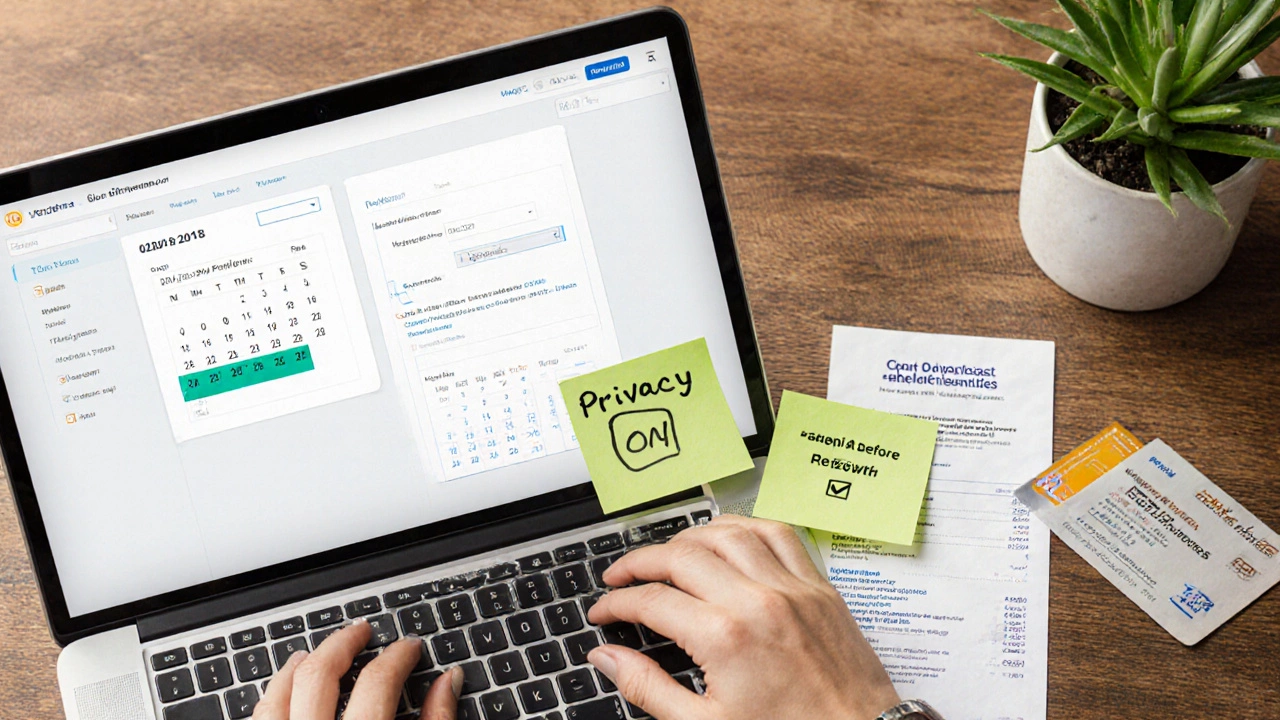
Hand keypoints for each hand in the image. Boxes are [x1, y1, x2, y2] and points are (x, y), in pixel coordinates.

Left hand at [251, 620, 461, 719]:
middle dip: (341, 644)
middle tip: (361, 630)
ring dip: (295, 667)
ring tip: (312, 653)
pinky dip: (270, 698)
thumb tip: (449, 682)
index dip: (398, 657)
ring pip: (276, 695)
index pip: (377, 682)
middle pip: (319, 676)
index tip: (407, 648)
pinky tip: (280, 692)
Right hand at [586, 515, 898, 719]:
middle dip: (639, 563)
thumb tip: (608, 658)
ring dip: (687, 538)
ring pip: (726, 533)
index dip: (617, 602)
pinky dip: (744, 527)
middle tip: (621, 577)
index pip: (651, 600)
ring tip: (666, 555)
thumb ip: (648, 688)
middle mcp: (757, 601)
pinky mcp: (818, 586)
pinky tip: (726, 537)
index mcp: (725, 638)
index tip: (605, 611)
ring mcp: (791, 588)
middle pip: (680, 556)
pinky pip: (778, 532)